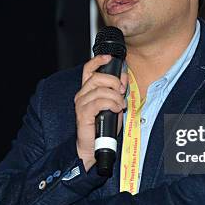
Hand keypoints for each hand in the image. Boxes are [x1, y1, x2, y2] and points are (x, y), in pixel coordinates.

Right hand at [74, 55, 127, 171]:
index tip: (109, 57)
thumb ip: (117, 92)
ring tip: (120, 105)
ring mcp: (81, 104)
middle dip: (114, 82)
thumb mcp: (113, 105)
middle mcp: (82, 95)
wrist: (93, 147)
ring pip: (100, 90)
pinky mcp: (83, 113)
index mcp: (87, 91)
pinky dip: (111, 104)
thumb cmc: (102, 127)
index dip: (98, 61)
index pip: (88, 69)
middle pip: (97, 77)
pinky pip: (99, 102)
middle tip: (122, 91)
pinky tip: (116, 109)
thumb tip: (123, 80)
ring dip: (115, 97)